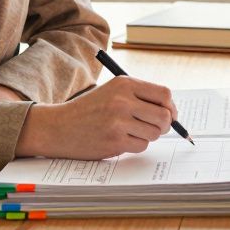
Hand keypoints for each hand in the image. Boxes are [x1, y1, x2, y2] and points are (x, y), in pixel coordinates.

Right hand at [15, 76, 178, 159]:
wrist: (58, 127)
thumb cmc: (89, 109)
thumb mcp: (113, 91)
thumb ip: (140, 97)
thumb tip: (171, 111)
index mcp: (125, 84)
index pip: (164, 94)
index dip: (171, 107)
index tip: (170, 114)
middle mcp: (123, 100)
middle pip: (164, 115)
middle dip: (165, 125)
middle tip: (156, 127)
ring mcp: (118, 121)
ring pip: (154, 133)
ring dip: (148, 136)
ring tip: (133, 132)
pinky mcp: (114, 141)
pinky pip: (141, 146)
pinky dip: (136, 145)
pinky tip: (122, 140)